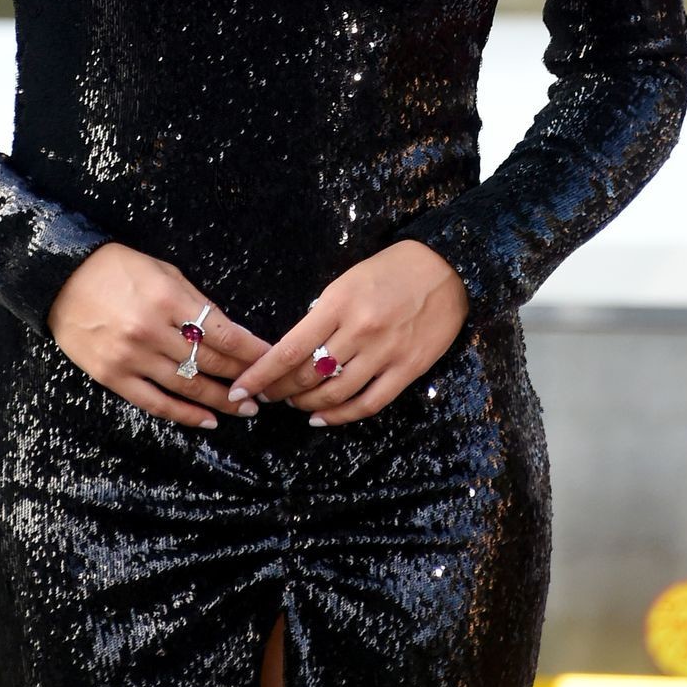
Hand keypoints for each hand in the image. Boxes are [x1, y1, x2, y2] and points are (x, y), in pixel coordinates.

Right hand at [47, 241, 273, 430]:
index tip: (272, 359)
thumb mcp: (163, 273)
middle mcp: (151, 331)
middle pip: (208, 362)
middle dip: (242, 377)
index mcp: (168, 299)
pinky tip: (208, 421)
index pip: (222, 333)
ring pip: (187, 387)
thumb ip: (195, 303)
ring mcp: (130, 357)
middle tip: (266, 389)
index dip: (251, 351)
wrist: (61, 278)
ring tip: (246, 408)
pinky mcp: (112, 376)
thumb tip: (229, 333)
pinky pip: (155, 403)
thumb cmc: (117, 269)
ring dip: (221, 400)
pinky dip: (184, 415)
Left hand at [224, 239, 469, 425]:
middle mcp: (359, 330)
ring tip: (295, 404)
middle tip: (267, 395)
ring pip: (334, 394)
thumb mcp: (347, 281)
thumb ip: (323, 313)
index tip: (241, 387)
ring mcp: (384, 353)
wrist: (446, 268)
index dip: (261, 374)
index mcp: (337, 303)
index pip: (289, 349)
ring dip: (307, 404)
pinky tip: (323, 418)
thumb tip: (296, 347)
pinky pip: (369, 403)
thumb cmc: (390, 270)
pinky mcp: (407, 369)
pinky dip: (341, 416)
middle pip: (307, 375)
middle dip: (280, 390)